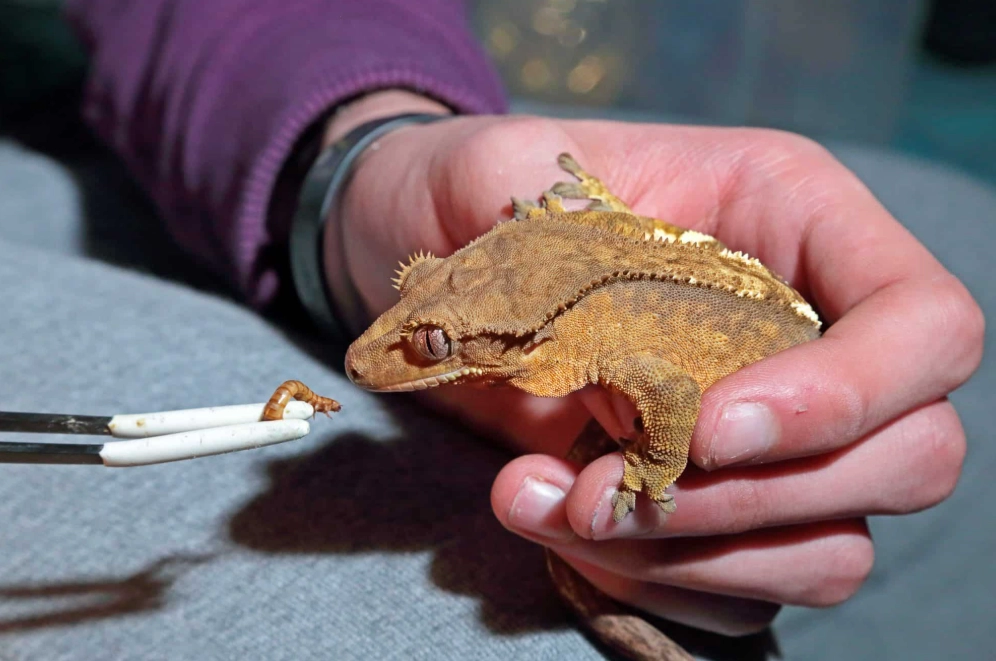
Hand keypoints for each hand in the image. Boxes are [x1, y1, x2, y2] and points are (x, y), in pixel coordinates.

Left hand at [323, 92, 983, 635]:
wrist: (432, 254)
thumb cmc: (477, 192)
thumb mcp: (501, 174)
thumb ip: (556, 237)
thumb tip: (610, 373)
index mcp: (795, 222)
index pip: (923, 324)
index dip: (845, 395)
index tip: (703, 430)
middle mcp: (807, 334)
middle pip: (906, 458)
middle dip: (747, 500)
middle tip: (598, 488)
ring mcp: (770, 434)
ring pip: (824, 548)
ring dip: (683, 557)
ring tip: (543, 503)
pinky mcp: (714, 503)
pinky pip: (740, 590)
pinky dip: (647, 583)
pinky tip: (547, 526)